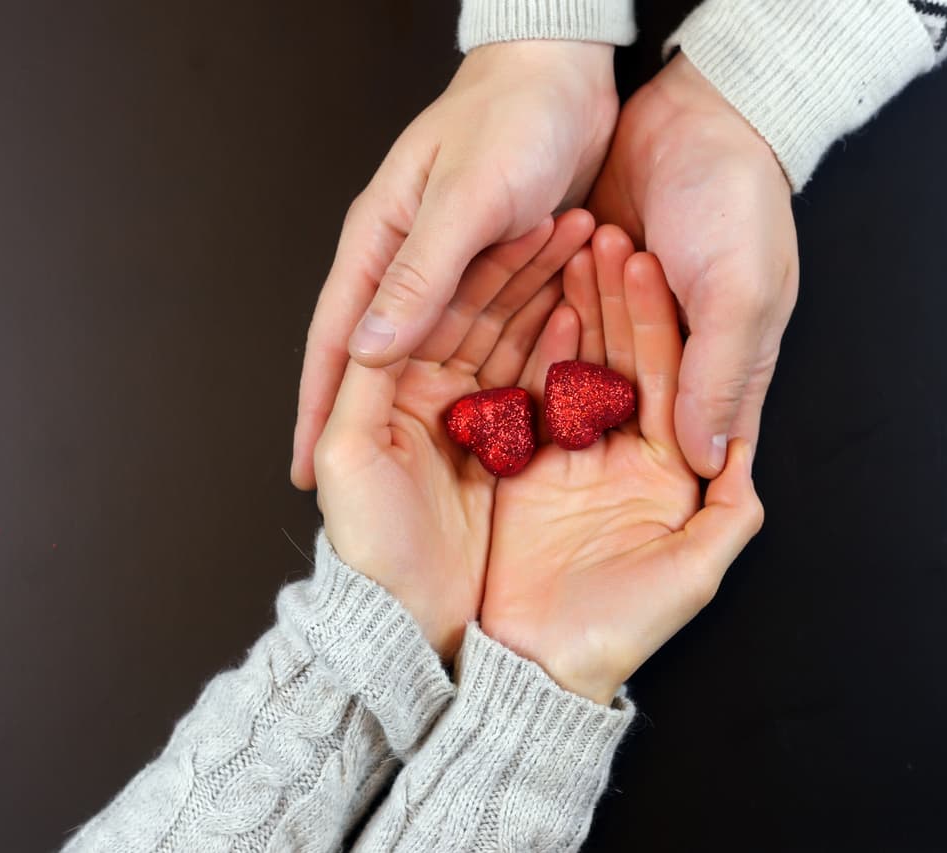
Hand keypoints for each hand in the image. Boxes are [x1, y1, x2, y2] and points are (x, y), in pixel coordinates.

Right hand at [294, 40, 618, 487]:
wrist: (566, 73)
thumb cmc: (513, 116)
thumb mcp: (467, 200)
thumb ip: (419, 276)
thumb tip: (364, 351)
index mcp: (381, 244)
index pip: (335, 342)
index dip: (315, 409)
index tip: (302, 473)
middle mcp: (408, 262)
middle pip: (380, 360)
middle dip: (372, 422)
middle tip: (375, 488)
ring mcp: (452, 269)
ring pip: (439, 352)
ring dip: (441, 400)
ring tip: (439, 463)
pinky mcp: (495, 270)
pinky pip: (490, 334)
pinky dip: (496, 367)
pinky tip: (506, 407)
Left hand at [314, 211, 593, 660]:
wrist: (413, 627)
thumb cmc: (372, 547)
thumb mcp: (353, 456)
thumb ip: (360, 379)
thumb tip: (374, 315)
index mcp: (387, 382)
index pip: (440, 303)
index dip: (487, 263)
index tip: (533, 222)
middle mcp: (430, 390)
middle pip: (482, 313)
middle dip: (527, 268)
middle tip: (577, 226)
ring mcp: (473, 418)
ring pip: (514, 339)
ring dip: (549, 295)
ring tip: (594, 252)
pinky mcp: (506, 450)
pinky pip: (536, 388)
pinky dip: (561, 350)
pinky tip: (591, 314)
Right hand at [481, 227, 763, 703]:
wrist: (532, 674)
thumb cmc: (616, 632)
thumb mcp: (690, 576)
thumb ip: (728, 517)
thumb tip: (747, 454)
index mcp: (662, 470)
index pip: (664, 376)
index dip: (655, 318)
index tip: (643, 261)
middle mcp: (612, 454)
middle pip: (614, 357)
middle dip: (608, 296)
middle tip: (597, 233)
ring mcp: (559, 455)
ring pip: (566, 362)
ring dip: (566, 305)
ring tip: (560, 245)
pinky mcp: (510, 466)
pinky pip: (517, 395)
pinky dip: (523, 349)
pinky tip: (526, 302)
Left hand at [589, 53, 797, 477]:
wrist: (693, 115)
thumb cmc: (734, 202)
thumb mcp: (739, 294)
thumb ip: (720, 378)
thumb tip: (707, 463)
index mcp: (730, 367)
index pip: (695, 441)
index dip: (657, 471)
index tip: (611, 489)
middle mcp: (684, 352)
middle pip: (633, 401)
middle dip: (602, 384)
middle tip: (568, 374)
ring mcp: (639, 321)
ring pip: (596, 359)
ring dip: (580, 335)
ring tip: (571, 294)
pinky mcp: (599, 288)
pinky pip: (571, 317)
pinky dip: (561, 306)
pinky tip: (544, 292)